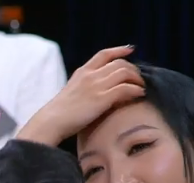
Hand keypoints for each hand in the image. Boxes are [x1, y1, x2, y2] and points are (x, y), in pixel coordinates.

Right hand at [16, 45, 144, 146]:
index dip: (119, 50)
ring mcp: (96, 86)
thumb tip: (97, 92)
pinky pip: (126, 88)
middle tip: (139, 79)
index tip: (130, 50)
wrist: (52, 121)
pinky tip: (139, 95)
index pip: (103, 54)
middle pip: (119, 63)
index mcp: (82, 72)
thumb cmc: (59, 113)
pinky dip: (136, 90)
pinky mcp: (102, 99)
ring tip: (141, 87)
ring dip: (137, 79)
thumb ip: (84, 87)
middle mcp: (90, 75)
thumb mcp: (71, 93)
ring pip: (125, 73)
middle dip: (133, 69)